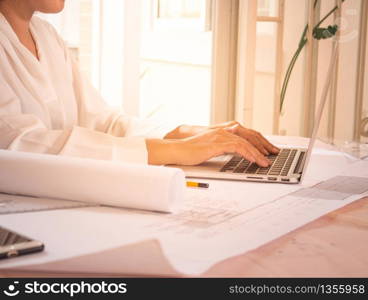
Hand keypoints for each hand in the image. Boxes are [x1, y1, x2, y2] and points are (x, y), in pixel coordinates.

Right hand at [147, 128, 271, 166]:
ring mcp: (220, 136)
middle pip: (249, 136)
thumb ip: (221, 149)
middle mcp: (223, 131)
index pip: (245, 134)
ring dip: (258, 153)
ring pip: (245, 142)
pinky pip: (237, 147)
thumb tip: (232, 155)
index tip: (267, 150)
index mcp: (221, 131)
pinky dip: (248, 153)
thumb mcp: (209, 149)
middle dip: (263, 145)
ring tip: (266, 162)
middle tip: (274, 154)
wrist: (176, 150)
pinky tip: (254, 160)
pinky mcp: (216, 144)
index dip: (258, 142)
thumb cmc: (189, 152)